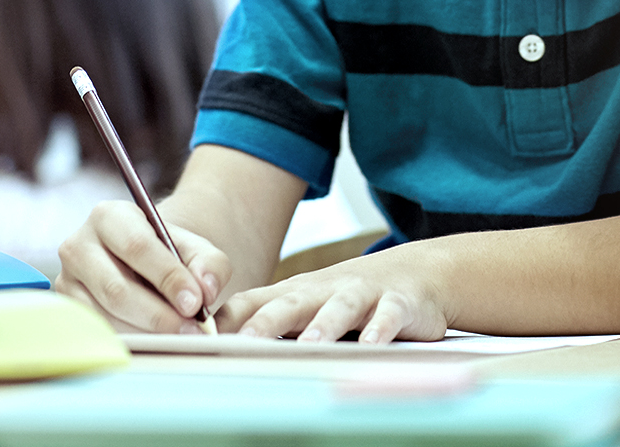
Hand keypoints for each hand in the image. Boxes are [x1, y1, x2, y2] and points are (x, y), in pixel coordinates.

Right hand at [55, 200, 230, 332]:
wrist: (143, 264)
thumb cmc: (168, 254)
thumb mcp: (195, 248)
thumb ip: (209, 264)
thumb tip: (206, 290)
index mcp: (109, 216)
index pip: (137, 247)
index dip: (168, 277)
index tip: (196, 303)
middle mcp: (78, 246)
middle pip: (116, 289)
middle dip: (158, 315)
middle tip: (191, 330)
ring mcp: (67, 282)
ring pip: (106, 318)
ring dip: (146, 333)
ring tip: (179, 337)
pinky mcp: (68, 312)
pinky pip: (98, 334)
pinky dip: (131, 342)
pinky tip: (156, 342)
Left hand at [220, 243, 449, 343]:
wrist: (416, 272)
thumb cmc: (348, 296)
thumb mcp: (307, 306)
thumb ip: (269, 323)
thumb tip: (214, 347)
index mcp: (296, 294)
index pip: (253, 302)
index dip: (229, 321)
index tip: (203, 341)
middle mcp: (324, 290)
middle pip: (291, 303)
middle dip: (267, 322)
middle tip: (246, 342)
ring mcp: (361, 293)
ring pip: (340, 307)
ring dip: (325, 325)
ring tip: (311, 345)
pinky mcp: (398, 302)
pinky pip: (389, 314)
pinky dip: (381, 327)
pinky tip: (372, 343)